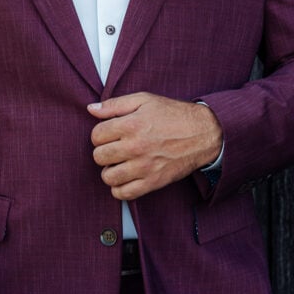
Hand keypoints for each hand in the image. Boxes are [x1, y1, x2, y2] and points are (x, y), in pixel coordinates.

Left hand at [88, 93, 222, 199]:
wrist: (202, 133)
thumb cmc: (173, 115)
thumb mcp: (144, 100)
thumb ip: (115, 104)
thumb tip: (91, 109)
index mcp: (131, 124)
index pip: (96, 135)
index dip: (100, 134)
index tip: (109, 134)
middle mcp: (136, 146)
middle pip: (99, 156)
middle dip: (103, 152)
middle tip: (114, 148)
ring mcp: (144, 166)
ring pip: (108, 177)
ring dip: (109, 171)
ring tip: (119, 163)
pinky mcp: (153, 182)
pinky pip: (124, 194)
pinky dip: (119, 189)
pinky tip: (125, 178)